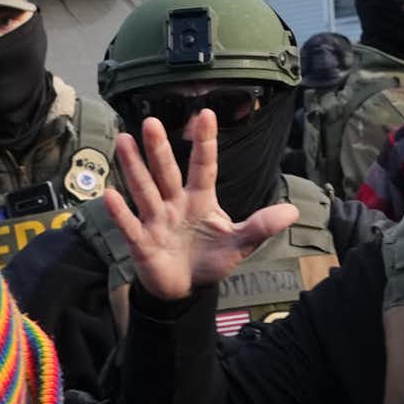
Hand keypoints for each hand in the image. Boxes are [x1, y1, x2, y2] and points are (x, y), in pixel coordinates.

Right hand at [103, 110, 298, 301]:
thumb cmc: (210, 260)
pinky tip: (109, 194)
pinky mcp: (142, 242)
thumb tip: (293, 211)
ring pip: (144, 190)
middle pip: (167, 173)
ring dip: (134, 167)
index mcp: (200, 199)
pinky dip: (120, 213)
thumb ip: (261, 226)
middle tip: (151, 122)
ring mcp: (156, 221)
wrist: (185, 289)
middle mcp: (175, 204)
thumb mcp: (239, 243)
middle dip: (158, 149)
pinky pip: (130, 225)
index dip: (205, 143)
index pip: (203, 166)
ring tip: (123, 140)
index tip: (206, 114)